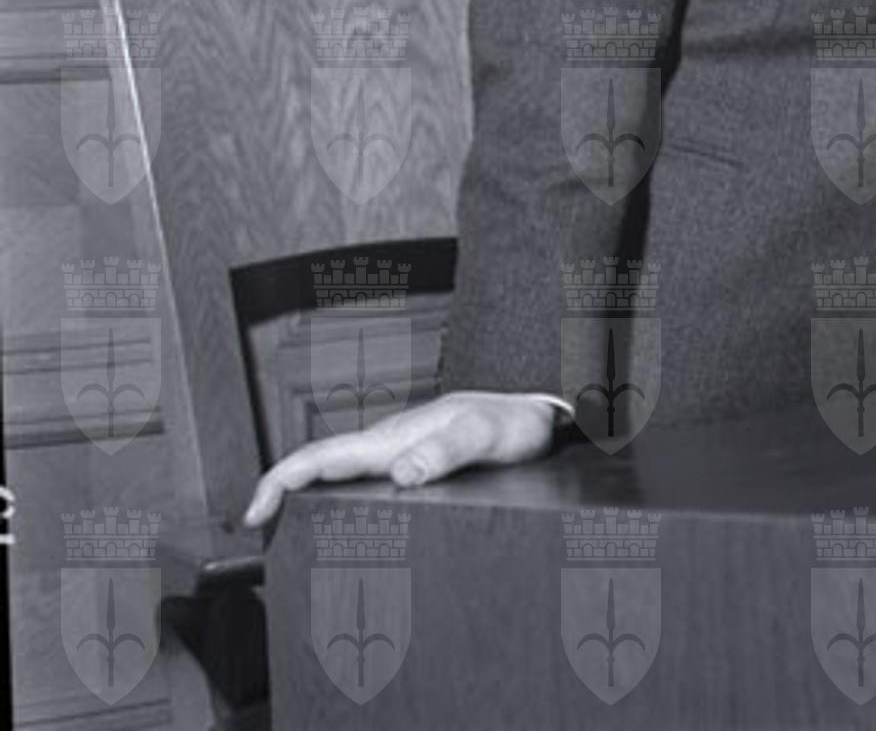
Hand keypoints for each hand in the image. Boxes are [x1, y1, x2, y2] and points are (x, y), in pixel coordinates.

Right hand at [242, 392, 559, 529]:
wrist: (538, 416)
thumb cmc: (514, 422)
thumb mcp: (486, 435)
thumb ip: (448, 450)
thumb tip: (401, 475)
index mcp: (394, 439)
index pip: (322, 455)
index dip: (281, 481)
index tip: (254, 513)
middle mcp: (390, 446)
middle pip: (321, 467)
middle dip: (282, 495)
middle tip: (260, 538)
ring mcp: (400, 455)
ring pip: (341, 477)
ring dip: (308, 501)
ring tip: (288, 540)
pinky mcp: (416, 467)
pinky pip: (366, 486)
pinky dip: (340, 505)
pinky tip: (345, 531)